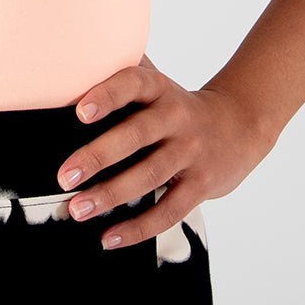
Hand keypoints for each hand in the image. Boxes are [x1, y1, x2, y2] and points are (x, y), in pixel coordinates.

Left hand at [55, 54, 275, 250]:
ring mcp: (191, 152)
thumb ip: (119, 72)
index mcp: (160, 89)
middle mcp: (177, 117)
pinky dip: (138, 228)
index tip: (79, 112)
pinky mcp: (202, 185)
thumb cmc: (176, 105)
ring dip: (111, 196)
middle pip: (136, 135)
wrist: (240, 124)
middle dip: (98, 157)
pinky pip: (169, 210)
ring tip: (77, 210)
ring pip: (149, 176)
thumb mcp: (156, 83)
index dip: (107, 95)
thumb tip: (64, 66)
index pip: (133, 84)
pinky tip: (108, 238)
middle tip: (64, 176)